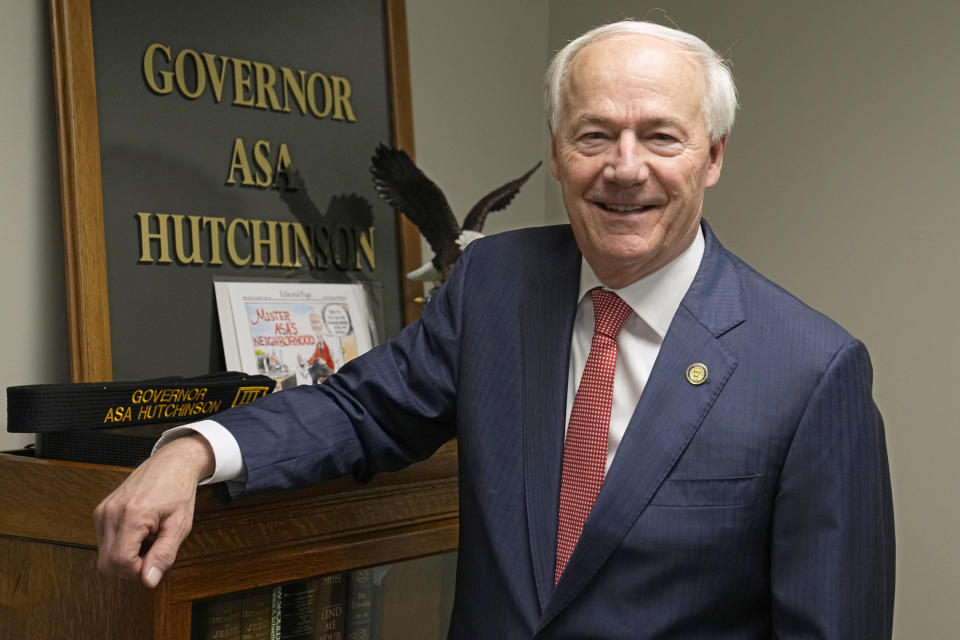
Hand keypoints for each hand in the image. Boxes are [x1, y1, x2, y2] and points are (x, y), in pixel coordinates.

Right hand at [94, 434, 213, 587]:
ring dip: (126, 558)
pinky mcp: (100, 512)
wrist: (172, 463)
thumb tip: (149, 581)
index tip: (156, 564)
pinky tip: (139, 535)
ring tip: (149, 541)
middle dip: (131, 569)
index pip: (120, 562)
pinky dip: (121, 547)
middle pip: (107, 563)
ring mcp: (102, 511)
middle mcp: (110, 512)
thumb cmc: (179, 489)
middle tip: (154, 553)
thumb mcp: (180, 525)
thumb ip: (164, 554)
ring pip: (104, 556)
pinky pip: (104, 542)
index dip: (137, 572)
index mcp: (131, 514)